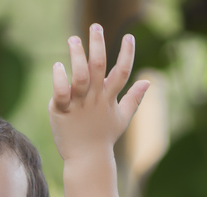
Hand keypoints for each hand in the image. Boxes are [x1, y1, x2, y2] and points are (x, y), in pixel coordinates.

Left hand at [49, 24, 149, 162]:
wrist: (87, 160)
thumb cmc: (104, 137)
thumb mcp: (122, 118)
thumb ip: (134, 98)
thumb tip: (149, 82)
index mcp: (109, 98)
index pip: (122, 73)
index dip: (127, 54)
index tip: (129, 37)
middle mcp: (94, 99)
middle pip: (98, 68)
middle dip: (98, 45)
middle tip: (95, 26)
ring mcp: (77, 104)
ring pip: (79, 76)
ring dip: (77, 56)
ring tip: (73, 39)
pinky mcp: (60, 110)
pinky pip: (60, 92)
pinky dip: (59, 78)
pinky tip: (58, 65)